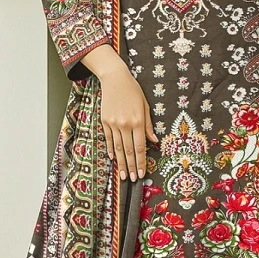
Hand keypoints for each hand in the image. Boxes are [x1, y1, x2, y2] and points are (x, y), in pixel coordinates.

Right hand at [97, 60, 158, 181]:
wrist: (115, 79)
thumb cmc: (133, 91)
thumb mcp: (145, 106)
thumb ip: (148, 125)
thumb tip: (154, 141)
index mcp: (137, 121)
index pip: (140, 147)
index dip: (141, 162)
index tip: (142, 173)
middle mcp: (125, 124)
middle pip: (128, 151)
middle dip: (132, 167)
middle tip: (133, 179)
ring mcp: (113, 123)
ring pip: (117, 148)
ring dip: (121, 163)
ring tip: (123, 175)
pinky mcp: (104, 121)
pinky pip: (108, 139)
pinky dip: (110, 150)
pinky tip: (113, 159)